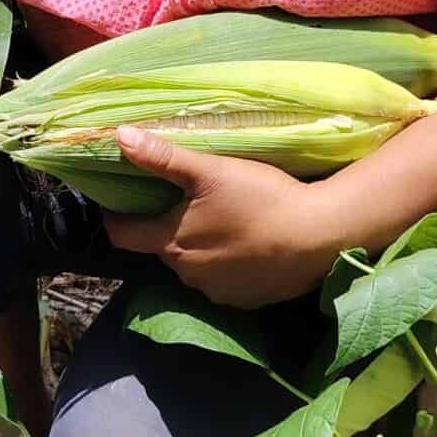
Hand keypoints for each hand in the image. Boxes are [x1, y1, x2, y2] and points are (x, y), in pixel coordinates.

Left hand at [102, 129, 339, 309]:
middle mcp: (186, 273)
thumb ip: (163, 156)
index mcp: (170, 242)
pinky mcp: (244, 301)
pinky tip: (246, 243)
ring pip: (192, 266)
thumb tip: (119, 136)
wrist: (319, 237)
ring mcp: (216, 292)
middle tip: (186, 201)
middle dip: (166, 227)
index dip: (117, 217)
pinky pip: (222, 281)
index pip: (123, 235)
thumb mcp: (211, 170)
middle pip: (161, 247)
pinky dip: (226, 264)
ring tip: (221, 220)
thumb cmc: (261, 197)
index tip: (122, 200)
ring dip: (198, 247)